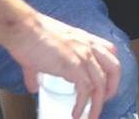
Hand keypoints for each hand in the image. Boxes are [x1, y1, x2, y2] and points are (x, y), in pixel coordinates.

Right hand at [6, 12, 120, 118]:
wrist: (24, 30)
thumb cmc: (30, 37)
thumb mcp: (43, 52)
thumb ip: (39, 71)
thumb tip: (34, 87)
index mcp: (85, 40)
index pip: (110, 51)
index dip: (111, 68)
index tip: (107, 82)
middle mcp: (89, 47)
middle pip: (114, 68)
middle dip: (112, 87)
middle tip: (105, 100)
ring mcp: (83, 56)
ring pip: (101, 84)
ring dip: (97, 104)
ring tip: (91, 116)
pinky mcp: (73, 66)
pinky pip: (86, 90)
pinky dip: (83, 104)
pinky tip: (75, 113)